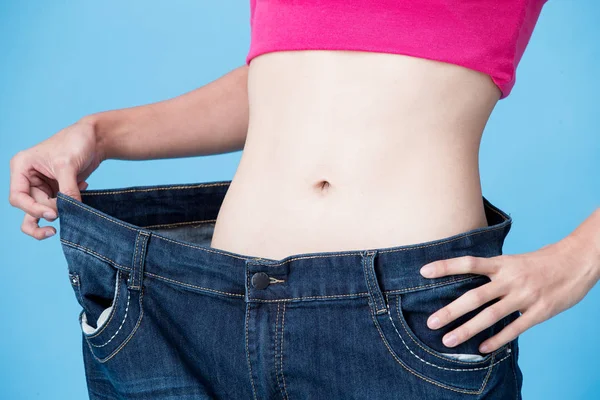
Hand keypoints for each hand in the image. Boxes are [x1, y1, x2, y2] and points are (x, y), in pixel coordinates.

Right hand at [8, 118, 104, 239]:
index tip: (53, 214)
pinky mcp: (56, 190)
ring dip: (54, 216)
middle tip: (67, 213)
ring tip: (66, 223)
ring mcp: (42, 185)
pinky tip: (83, 187)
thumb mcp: (68, 166)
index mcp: (22, 167)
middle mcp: (28, 178)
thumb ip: (67, 190)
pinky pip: (57, 206)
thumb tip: (71, 212)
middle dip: (48, 212)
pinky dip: (70, 205)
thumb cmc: (76, 142)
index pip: (18, 197)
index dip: (33, 209)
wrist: (95, 139)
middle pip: (30, 207)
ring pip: (39, 211)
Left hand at [418, 235, 598, 353]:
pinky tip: (482, 349)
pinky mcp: (539, 311)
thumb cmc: (539, 262)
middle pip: (474, 296)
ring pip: (490, 316)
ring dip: (467, 330)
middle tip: (431, 322)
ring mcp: (524, 296)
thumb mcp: (512, 261)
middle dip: (451, 311)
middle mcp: (510, 279)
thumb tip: (463, 281)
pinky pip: (514, 328)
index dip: (445, 266)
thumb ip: (491, 272)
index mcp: (501, 264)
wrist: (576, 262)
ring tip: (448, 341)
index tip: (423, 271)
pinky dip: (497, 339)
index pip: (468, 264)